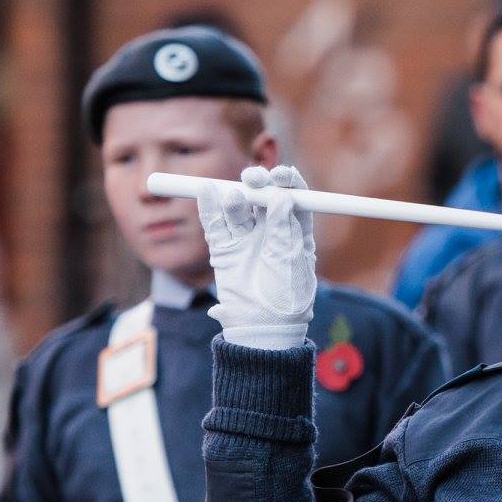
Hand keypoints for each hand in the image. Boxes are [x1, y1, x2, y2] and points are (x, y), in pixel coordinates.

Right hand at [198, 164, 317, 349]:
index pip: (292, 197)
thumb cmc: (286, 297)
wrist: (263, 327)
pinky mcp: (224, 250)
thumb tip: (281, 197)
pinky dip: (209, 206)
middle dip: (258, 183)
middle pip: (263, 196)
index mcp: (295, 232)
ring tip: (235, 200)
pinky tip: (206, 192)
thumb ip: (283, 228)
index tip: (281, 174)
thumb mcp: (290, 260)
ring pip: (238, 208)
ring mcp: (246, 240)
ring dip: (235, 197)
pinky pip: (215, 223)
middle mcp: (270, 231)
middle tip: (254, 179)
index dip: (287, 181)